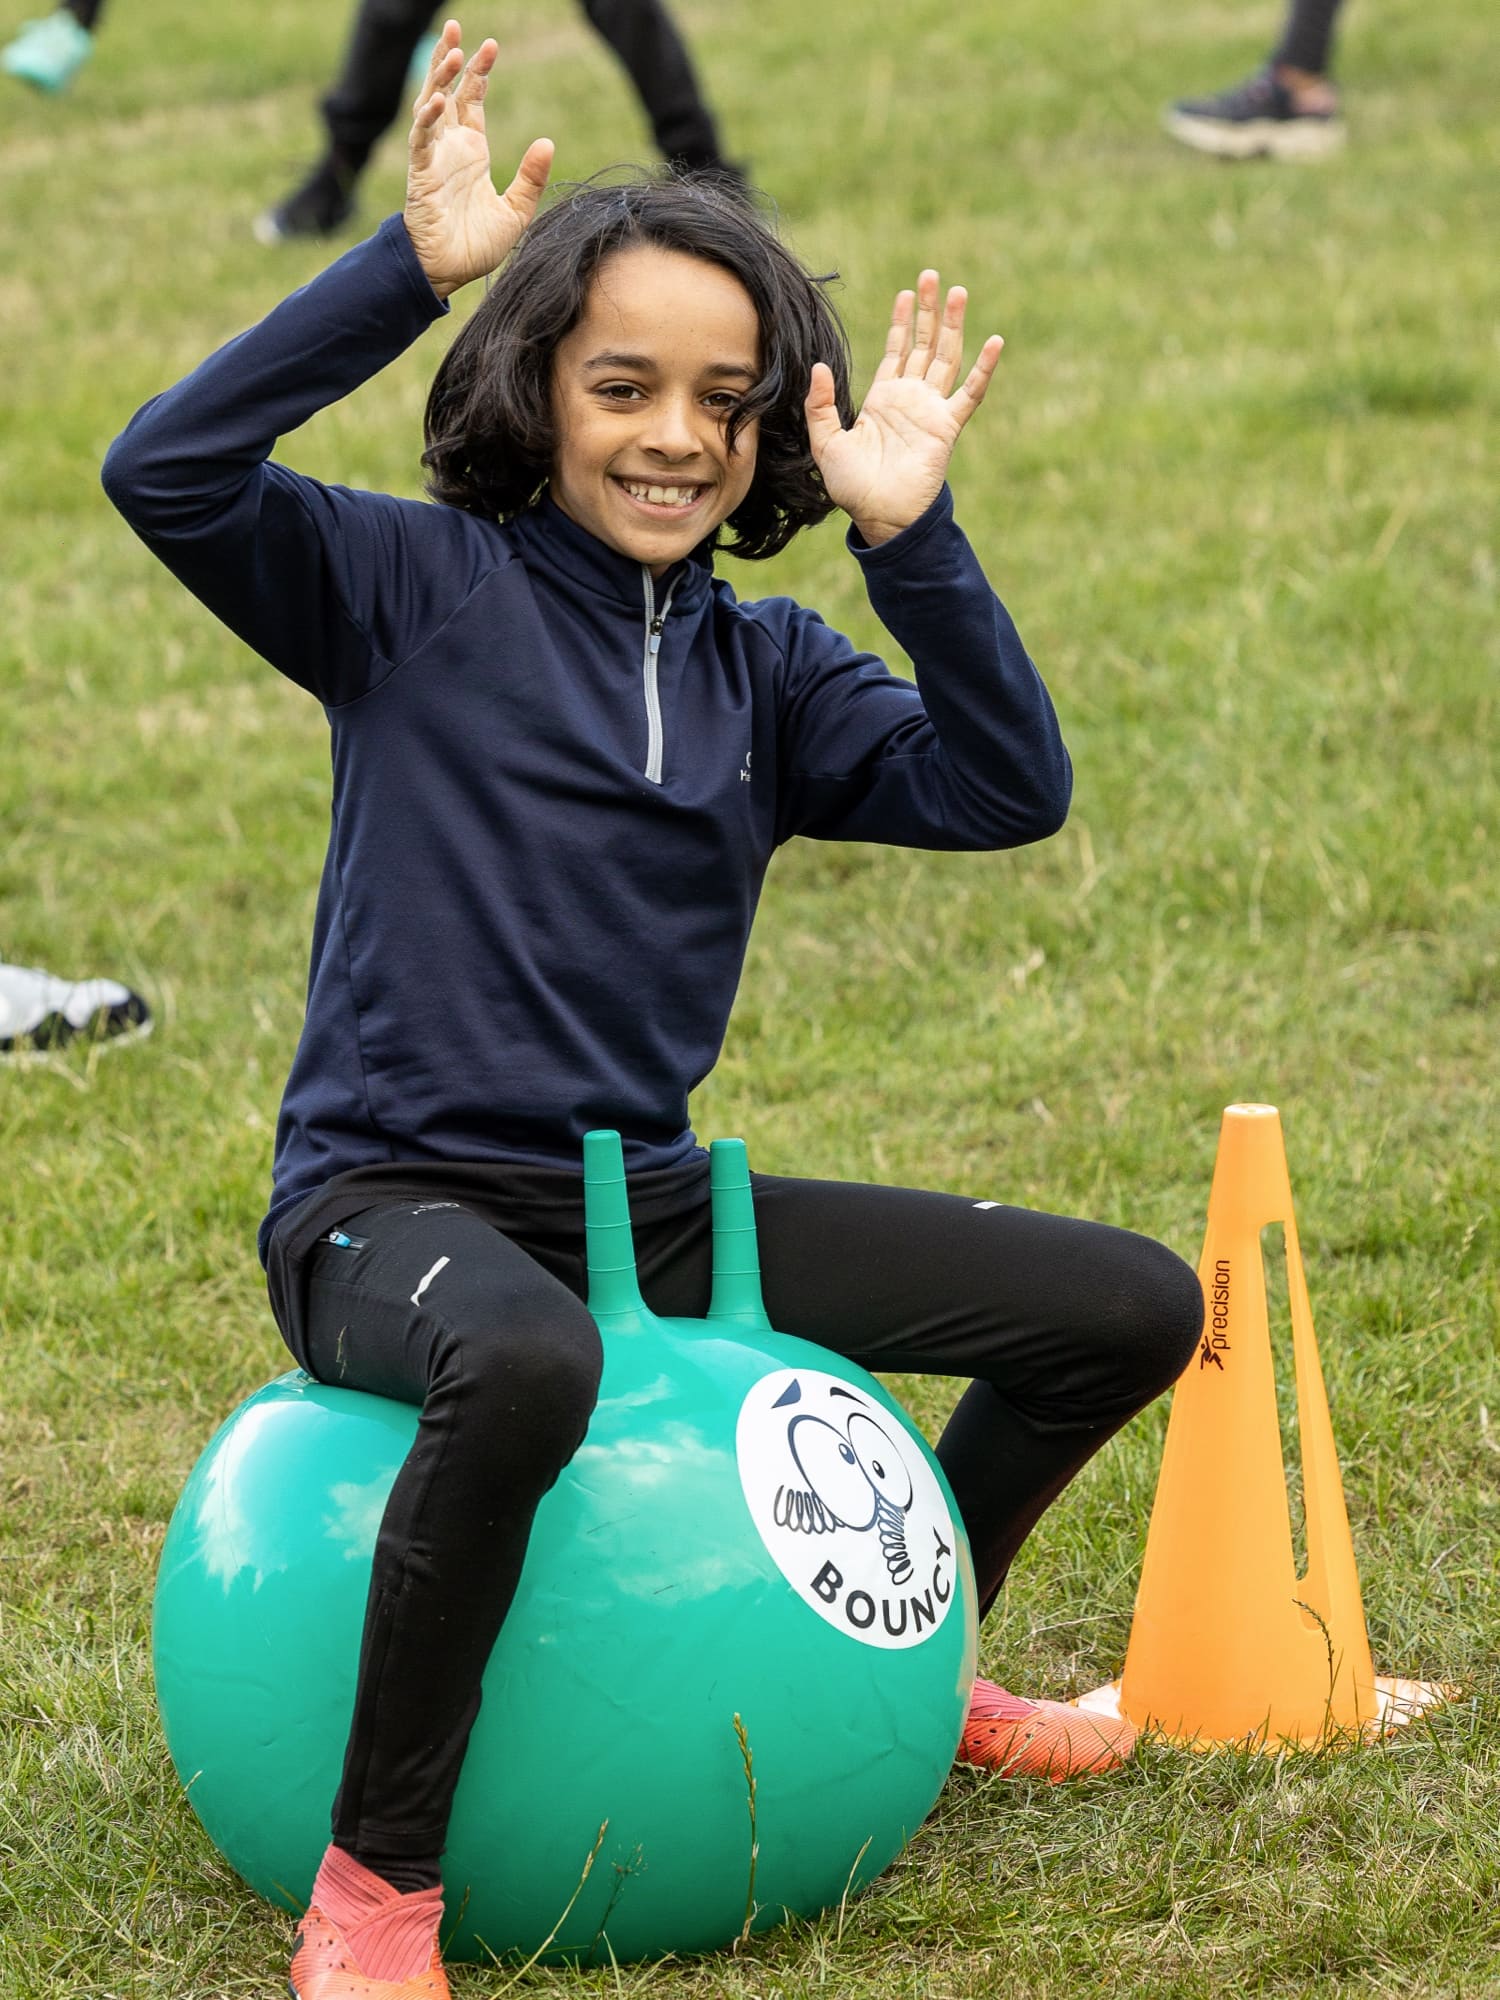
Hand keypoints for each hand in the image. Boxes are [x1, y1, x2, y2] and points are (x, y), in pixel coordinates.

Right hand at [404, 20, 552, 298]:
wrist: (450, 273)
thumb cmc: (477, 245)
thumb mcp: (515, 212)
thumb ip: (531, 179)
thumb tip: (548, 143)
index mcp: (472, 151)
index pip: (472, 101)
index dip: (478, 73)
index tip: (490, 47)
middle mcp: (450, 148)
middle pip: (446, 91)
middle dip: (451, 59)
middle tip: (457, 28)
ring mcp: (433, 158)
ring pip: (430, 106)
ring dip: (438, 79)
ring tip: (451, 52)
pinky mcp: (421, 174)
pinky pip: (421, 139)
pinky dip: (428, 119)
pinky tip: (438, 101)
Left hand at [805, 271, 1002, 545]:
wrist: (880, 516)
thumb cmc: (853, 486)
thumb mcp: (826, 442)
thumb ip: (821, 405)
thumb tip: (819, 367)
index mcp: (884, 398)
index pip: (897, 350)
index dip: (902, 322)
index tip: (907, 293)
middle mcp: (910, 398)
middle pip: (924, 344)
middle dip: (929, 311)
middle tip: (932, 275)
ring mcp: (931, 410)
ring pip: (946, 357)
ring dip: (952, 325)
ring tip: (958, 292)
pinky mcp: (946, 426)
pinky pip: (970, 393)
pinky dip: (985, 368)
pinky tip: (996, 342)